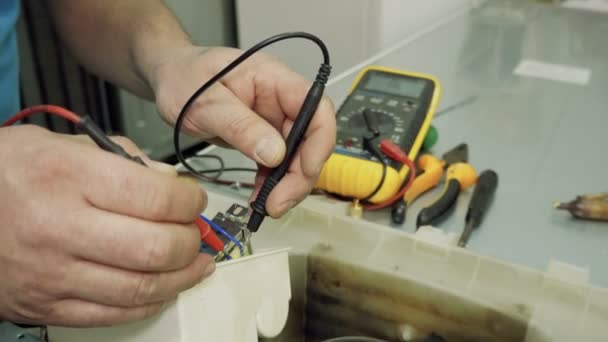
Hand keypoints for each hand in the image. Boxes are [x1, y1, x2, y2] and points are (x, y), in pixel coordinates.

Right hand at [0, 125, 212, 326]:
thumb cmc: (6, 174)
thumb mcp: (58, 143)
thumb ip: (120, 157)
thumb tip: (169, 181)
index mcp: (66, 177)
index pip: (155, 197)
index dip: (189, 201)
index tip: (193, 200)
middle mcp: (59, 227)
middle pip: (155, 248)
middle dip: (190, 241)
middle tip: (194, 232)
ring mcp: (52, 273)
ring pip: (140, 288)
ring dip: (182, 277)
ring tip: (196, 263)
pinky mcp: (47, 305)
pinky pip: (113, 314)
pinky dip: (149, 303)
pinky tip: (163, 287)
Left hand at [150, 46, 335, 217]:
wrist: (170, 80)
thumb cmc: (183, 78)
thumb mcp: (204, 102)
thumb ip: (239, 125)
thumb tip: (274, 153)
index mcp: (273, 78)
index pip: (316, 107)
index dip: (319, 141)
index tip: (303, 170)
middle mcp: (280, 99)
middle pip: (311, 138)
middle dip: (300, 174)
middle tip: (278, 202)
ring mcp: (274, 120)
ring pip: (298, 156)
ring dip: (288, 185)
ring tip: (267, 206)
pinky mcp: (264, 137)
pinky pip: (278, 165)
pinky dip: (272, 185)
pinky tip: (259, 198)